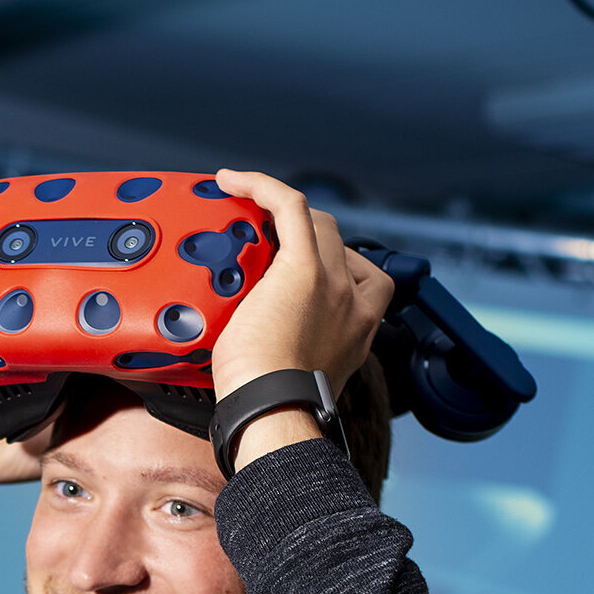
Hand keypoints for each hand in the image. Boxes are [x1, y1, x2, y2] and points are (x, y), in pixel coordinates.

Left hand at [206, 169, 390, 401]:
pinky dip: (263, 186)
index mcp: (361, 328)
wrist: (275, 413)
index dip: (330, 263)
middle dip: (304, 237)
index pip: (359, 275)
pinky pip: (290, 207)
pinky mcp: (304, 269)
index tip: (294, 271)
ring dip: (281, 214)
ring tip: (242, 214)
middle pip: (337, 242)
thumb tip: (258, 346)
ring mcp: (334, 283)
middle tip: (259, 247)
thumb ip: (294, 351)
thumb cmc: (272, 407)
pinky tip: (232, 180)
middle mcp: (356, 301)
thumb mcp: (296, 376)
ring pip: (317, 223)